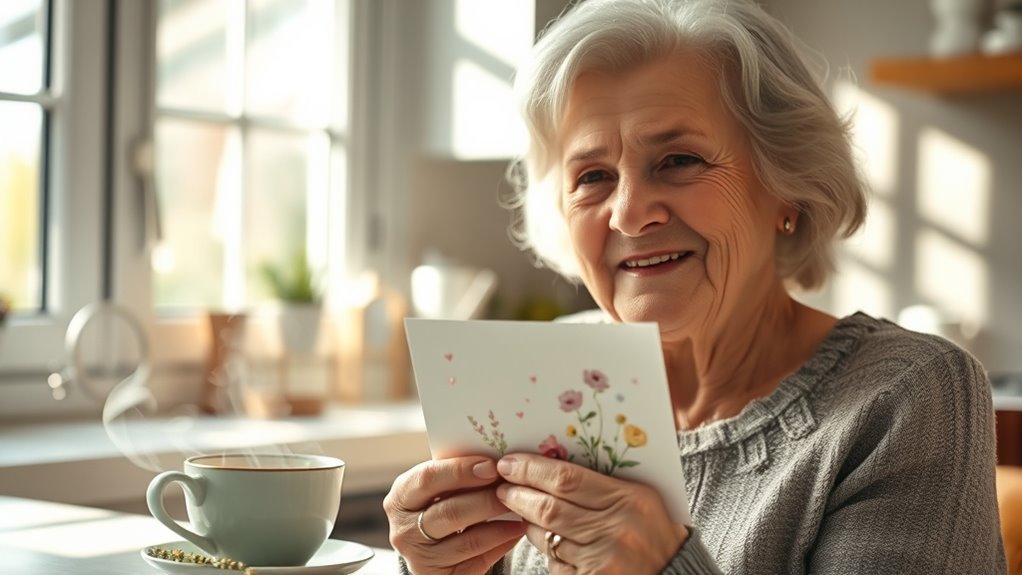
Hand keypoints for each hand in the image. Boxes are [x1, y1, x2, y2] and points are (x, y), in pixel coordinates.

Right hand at [383, 456, 527, 574]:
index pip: (428, 478)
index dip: (461, 470)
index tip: (492, 466)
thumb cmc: (440, 506)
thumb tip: (497, 458)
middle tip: (514, 489)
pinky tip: (515, 531)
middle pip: (451, 511)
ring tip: (522, 511)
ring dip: (501, 524)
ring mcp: (419, 558)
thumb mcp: (437, 489)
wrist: (431, 548)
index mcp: (400, 498)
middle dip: (488, 499)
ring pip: (468, 540)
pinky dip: (500, 544)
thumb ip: (456, 474)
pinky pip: (477, 561)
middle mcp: (404, 531)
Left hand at [494, 453, 687, 574]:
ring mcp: (603, 561)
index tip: (510, 463)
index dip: (531, 469)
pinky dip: (546, 552)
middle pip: (550, 507)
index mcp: (630, 499)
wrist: (675, 574)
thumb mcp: (640, 498)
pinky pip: (555, 565)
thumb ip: (602, 482)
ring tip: (520, 511)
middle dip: (518, 494)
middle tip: (503, 486)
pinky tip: (546, 541)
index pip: (567, 478)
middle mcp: (617, 530)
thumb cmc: (655, 533)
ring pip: (546, 536)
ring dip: (527, 522)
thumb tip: (550, 463)